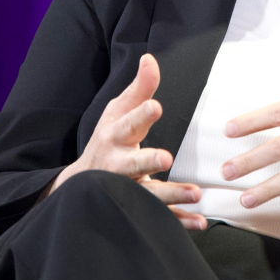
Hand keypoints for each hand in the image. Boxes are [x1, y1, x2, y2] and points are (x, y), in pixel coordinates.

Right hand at [48, 53, 204, 229]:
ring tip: (195, 193)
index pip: (128, 123)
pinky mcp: (137, 208)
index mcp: (116, 136)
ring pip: (147, 194)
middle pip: (132, 163)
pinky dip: (178, 221)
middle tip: (165, 158)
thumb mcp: (118, 112)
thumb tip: (150, 58)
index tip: (155, 106)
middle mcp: (119, 165)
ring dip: (171, 195)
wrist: (81, 184)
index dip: (140, 115)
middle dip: (148, 161)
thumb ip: (139, 88)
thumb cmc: (108, 139)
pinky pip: (158, 217)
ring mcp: (126, 189)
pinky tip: (198, 222)